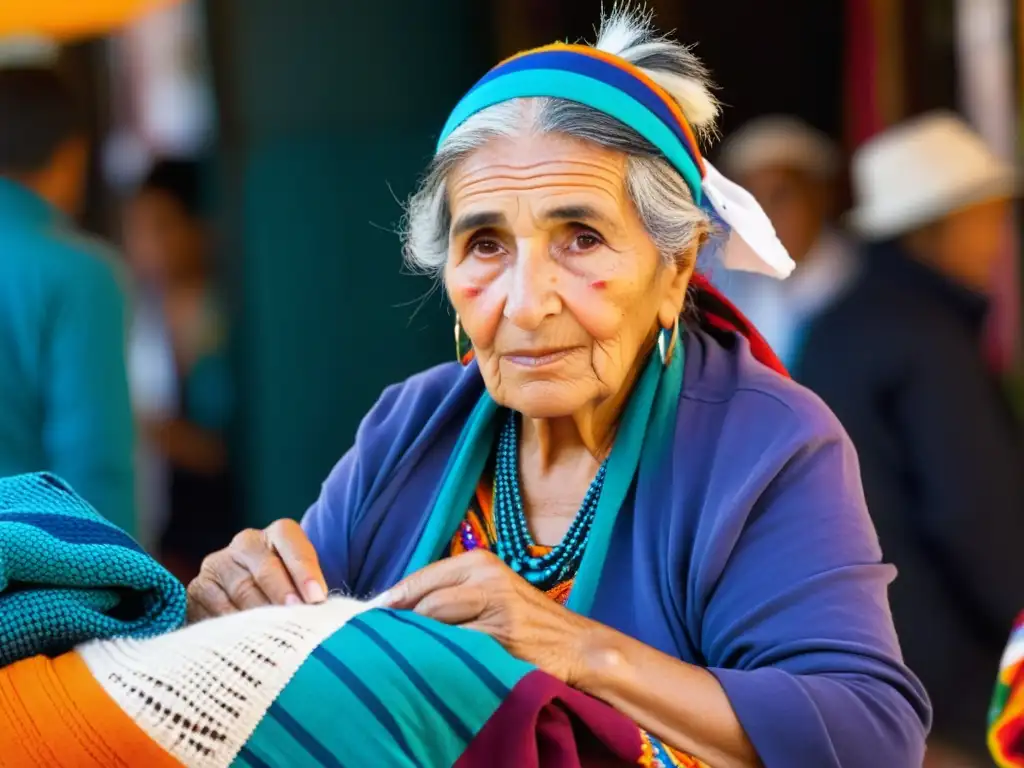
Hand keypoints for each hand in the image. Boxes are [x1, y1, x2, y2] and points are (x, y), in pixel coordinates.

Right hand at [186, 518, 326, 622]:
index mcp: (279, 533)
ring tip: (276, 634)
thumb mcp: (306, 584)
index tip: (316, 597)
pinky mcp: (198, 588)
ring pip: (241, 591)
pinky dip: (232, 627)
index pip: (291, 544)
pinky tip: (246, 639)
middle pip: (265, 568)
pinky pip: (215, 609)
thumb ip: (313, 592)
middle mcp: (247, 542)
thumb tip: (319, 609)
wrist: (256, 599)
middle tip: (295, 615)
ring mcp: (219, 563)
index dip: (304, 571)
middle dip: (282, 593)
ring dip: (260, 616)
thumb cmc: (292, 591)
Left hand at [379, 549, 592, 684]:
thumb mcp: (492, 590)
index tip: (367, 618)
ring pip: (438, 626)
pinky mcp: (503, 638)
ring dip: (416, 643)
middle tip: (377, 643)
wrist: (576, 645)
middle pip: (425, 602)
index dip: (392, 600)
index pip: (421, 579)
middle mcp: (488, 578)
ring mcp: (497, 608)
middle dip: (400, 625)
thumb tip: (395, 608)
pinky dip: (440, 659)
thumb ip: (452, 592)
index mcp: (481, 562)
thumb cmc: (526, 620)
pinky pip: (457, 650)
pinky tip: (429, 668)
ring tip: (398, 657)